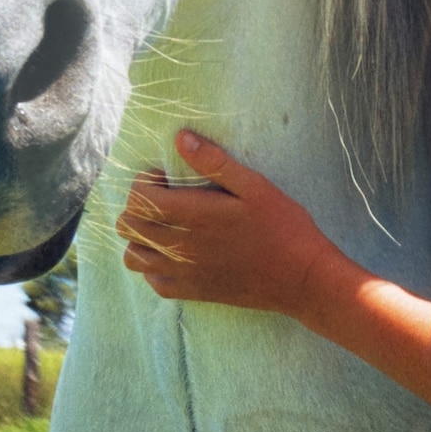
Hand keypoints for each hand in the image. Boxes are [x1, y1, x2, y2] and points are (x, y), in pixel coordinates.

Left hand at [116, 130, 334, 313]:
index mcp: (195, 217)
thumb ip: (214, 162)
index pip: (140, 200)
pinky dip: (154, 265)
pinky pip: (153, 282)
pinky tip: (176, 252)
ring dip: (140, 236)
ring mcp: (185, 274)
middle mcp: (182, 247)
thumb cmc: (283, 225)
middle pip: (130, 226)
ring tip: (166, 223)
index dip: (143, 182)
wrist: (301, 278)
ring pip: (133, 257)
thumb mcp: (254, 185)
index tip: (165, 176)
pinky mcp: (194, 293)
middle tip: (165, 196)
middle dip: (138, 205)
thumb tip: (181, 138)